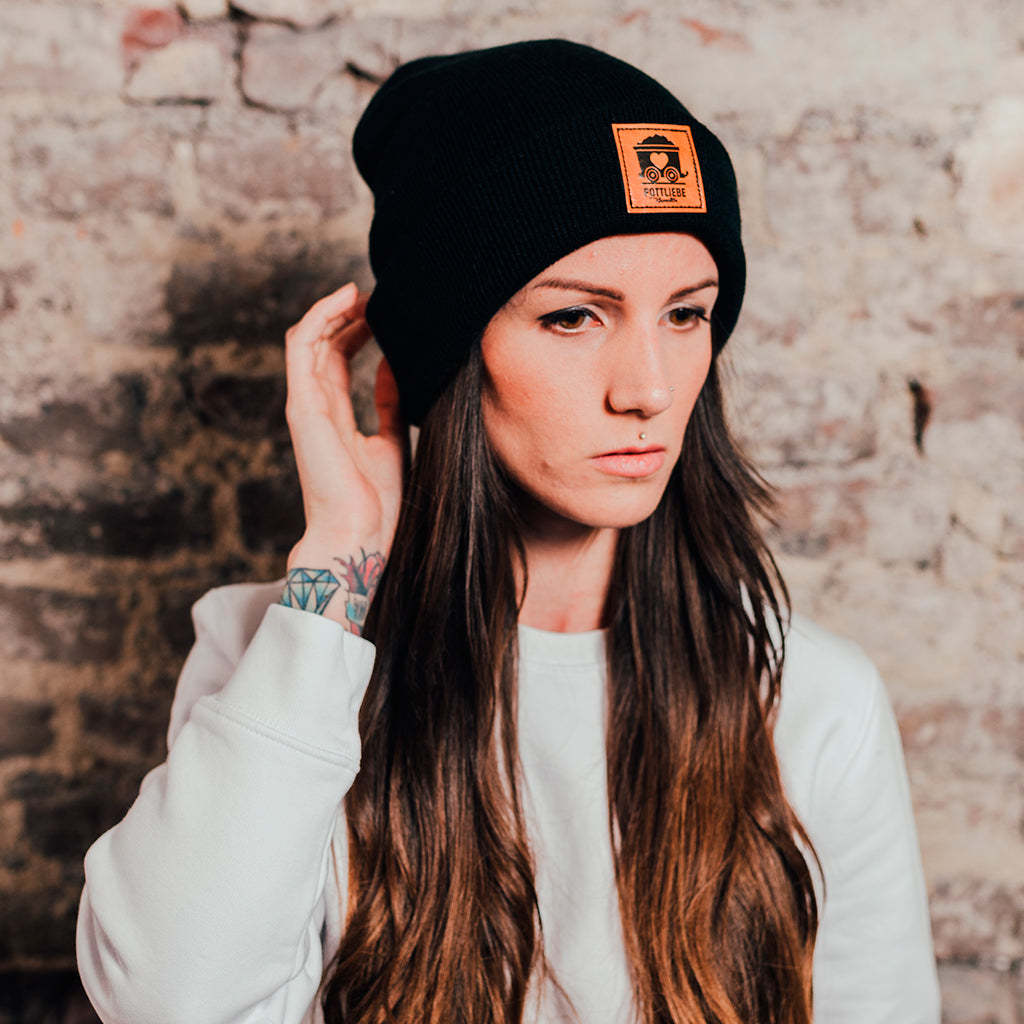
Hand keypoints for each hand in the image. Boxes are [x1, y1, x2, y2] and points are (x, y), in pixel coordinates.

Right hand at [283, 282, 406, 565]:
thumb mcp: (392, 440)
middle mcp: (314, 407)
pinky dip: (319, 317)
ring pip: (307, 339)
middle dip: (347, 313)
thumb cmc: (376, 502)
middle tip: (378, 293)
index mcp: (333, 416)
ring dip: (332, 309)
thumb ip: (389, 403)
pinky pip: (301, 348)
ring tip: (362, 290)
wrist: (360, 535)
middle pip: (322, 343)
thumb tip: (392, 365)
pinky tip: (346, 300)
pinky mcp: (302, 406)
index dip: (357, 329)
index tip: (384, 311)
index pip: (336, 358)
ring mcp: (305, 405)